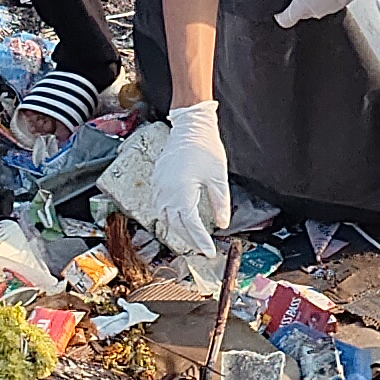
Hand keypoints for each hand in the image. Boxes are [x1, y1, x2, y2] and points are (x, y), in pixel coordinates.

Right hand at [150, 101, 231, 256]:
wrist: (190, 127)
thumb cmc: (205, 148)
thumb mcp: (219, 178)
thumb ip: (221, 203)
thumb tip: (223, 225)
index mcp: (182, 192)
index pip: (191, 225)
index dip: (200, 241)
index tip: (209, 252)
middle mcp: (166, 192)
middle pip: (176, 226)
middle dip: (190, 240)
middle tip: (202, 249)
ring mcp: (158, 186)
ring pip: (164, 218)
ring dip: (178, 230)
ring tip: (191, 238)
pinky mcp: (156, 180)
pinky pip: (158, 206)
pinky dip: (168, 217)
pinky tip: (177, 219)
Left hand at [267, 0, 370, 27]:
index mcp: (302, 10)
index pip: (285, 21)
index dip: (280, 14)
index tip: (279, 7)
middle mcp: (315, 14)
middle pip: (301, 12)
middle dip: (298, 1)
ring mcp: (329, 10)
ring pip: (316, 6)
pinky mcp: (341, 4)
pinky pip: (330, 1)